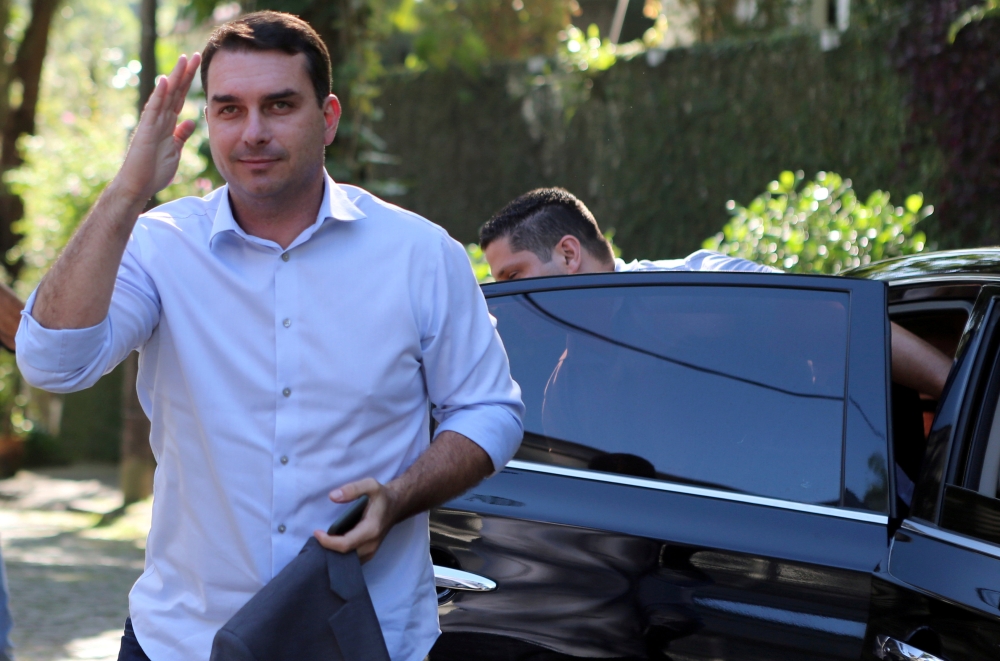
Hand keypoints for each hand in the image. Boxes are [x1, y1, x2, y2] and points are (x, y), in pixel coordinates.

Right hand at [116, 53, 200, 201]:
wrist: (139, 186)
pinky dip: (158, 96)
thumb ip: (181, 134)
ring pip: (165, 96)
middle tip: (196, 55)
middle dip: (185, 74)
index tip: (199, 67)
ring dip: (174, 77)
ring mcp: (152, 123)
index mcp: (167, 123)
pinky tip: (165, 81)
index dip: (189, 82)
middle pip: (174, 91)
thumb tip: (191, 121)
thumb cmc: (154, 170)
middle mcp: (159, 119)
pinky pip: (153, 110)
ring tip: (184, 60)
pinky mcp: (146, 131)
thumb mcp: (175, 149)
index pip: (180, 97)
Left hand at [314, 478, 400, 562]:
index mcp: (371, 529)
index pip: (345, 544)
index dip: (328, 542)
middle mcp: (371, 545)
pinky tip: (332, 544)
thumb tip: (332, 497)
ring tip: (322, 541)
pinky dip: (339, 555)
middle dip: (328, 549)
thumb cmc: (381, 496)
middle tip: (316, 537)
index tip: (316, 532)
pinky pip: (351, 561)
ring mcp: (371, 552)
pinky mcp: (369, 554)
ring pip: (347, 561)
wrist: (395, 506)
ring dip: (333, 554)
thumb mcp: (370, 485)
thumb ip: (352, 489)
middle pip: (344, 556)